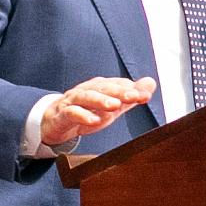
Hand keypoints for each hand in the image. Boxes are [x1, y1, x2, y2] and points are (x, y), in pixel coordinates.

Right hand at [38, 75, 154, 148]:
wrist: (55, 121)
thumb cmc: (86, 111)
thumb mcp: (111, 106)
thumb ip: (130, 96)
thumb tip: (151, 83)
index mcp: (100, 87)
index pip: (118, 84)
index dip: (132, 89)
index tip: (146, 95)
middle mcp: (87, 90)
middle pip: (104, 88)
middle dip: (119, 92)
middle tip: (134, 97)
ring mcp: (73, 101)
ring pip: (87, 97)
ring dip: (101, 100)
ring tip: (114, 106)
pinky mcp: (62, 114)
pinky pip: (71, 112)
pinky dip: (82, 115)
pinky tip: (93, 121)